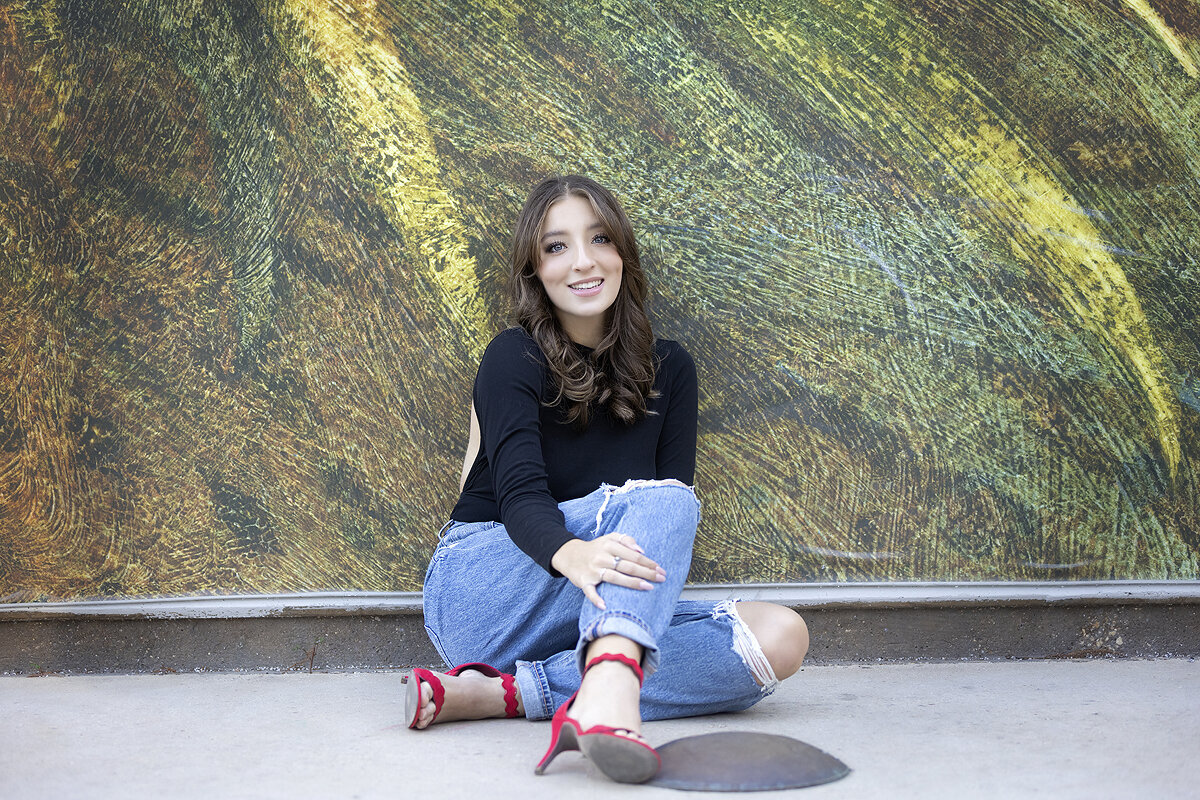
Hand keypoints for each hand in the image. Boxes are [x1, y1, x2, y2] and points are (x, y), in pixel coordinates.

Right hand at [550, 533, 666, 608]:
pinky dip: (596, 599)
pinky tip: (605, 605)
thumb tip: (641, 551)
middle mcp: (602, 557)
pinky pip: (590, 592)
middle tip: (661, 579)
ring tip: (648, 587)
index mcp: (609, 545)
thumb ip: (626, 540)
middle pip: (627, 566)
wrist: (569, 555)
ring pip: (614, 577)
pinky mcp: (584, 581)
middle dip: (646, 572)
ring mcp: (593, 570)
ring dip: (632, 583)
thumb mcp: (609, 538)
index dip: (648, 562)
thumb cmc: (596, 548)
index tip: (661, 569)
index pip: (633, 555)